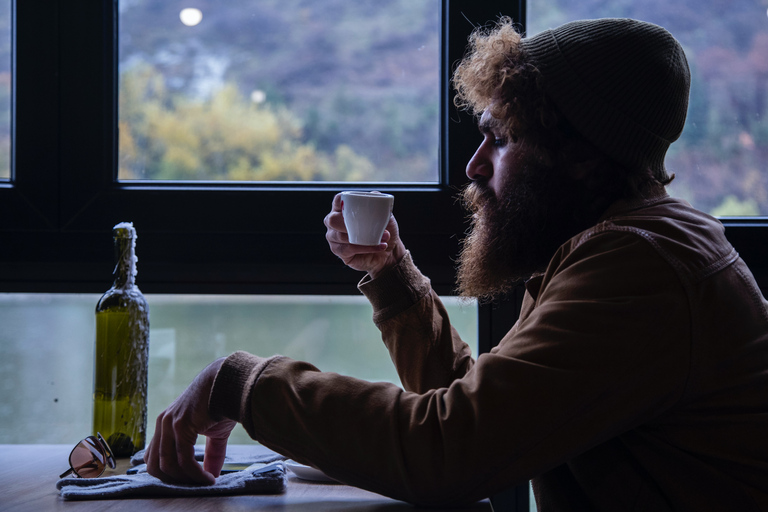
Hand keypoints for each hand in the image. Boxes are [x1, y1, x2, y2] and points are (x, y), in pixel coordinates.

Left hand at [144, 358, 236, 484]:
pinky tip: (209, 477)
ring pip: (167, 466)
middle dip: (174, 481)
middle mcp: (162, 424)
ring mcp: (169, 424)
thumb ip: (210, 454)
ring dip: (187, 480)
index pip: (153, 458)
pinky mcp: (180, 425)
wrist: (229, 383)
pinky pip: (184, 459)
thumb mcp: (214, 433)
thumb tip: (212, 476)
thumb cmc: (222, 403)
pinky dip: (196, 474)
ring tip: (205, 482)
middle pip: (154, 466)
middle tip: (194, 485)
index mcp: (165, 424)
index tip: (188, 481)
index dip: (168, 474)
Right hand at [324, 193, 406, 278]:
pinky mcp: (340, 252)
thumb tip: (375, 195)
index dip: (343, 200)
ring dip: (364, 237)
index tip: (357, 203)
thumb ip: (379, 205)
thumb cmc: (383, 231)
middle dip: (351, 223)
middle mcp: (334, 223)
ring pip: (341, 236)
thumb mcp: (386, 216)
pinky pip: (349, 249)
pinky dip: (365, 248)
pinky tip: (378, 246)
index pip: (337, 200)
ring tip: (384, 237)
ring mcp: (334, 238)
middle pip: (332, 220)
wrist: (389, 252)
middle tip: (371, 225)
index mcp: (342, 210)